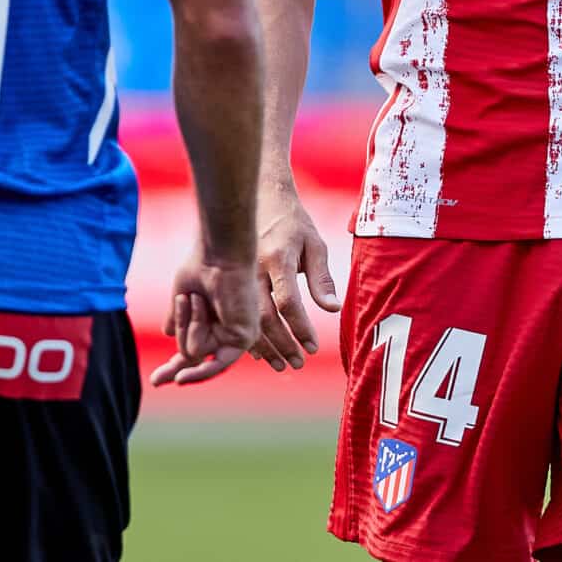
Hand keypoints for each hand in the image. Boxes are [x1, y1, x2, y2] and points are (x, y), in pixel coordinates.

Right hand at [148, 246, 260, 387]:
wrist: (219, 252)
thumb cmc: (201, 265)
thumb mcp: (182, 297)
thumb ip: (178, 318)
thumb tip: (168, 334)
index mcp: (214, 320)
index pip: (192, 351)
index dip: (175, 367)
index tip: (157, 381)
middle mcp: (228, 330)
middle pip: (191, 355)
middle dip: (177, 354)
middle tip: (163, 364)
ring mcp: (237, 336)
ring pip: (194, 352)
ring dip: (188, 323)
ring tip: (196, 298)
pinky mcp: (244, 338)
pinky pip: (209, 353)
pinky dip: (198, 357)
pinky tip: (182, 377)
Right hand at [248, 181, 339, 371]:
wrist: (260, 196)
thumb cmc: (293, 222)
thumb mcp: (314, 244)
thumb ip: (322, 278)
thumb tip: (332, 309)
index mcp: (278, 258)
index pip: (289, 302)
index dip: (300, 328)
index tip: (312, 347)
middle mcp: (253, 268)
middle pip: (264, 317)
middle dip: (281, 345)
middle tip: (297, 363)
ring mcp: (237, 273)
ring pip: (245, 319)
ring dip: (263, 346)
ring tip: (280, 365)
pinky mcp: (229, 278)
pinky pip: (233, 313)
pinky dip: (246, 334)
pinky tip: (259, 350)